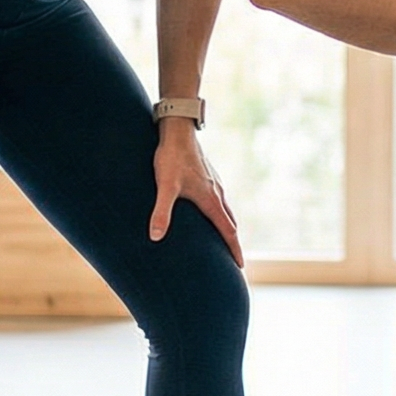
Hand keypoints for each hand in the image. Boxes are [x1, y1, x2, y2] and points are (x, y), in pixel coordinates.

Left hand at [151, 123, 243, 266]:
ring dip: (228, 226)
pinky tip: (211, 211)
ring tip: (224, 239)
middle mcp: (217, 193)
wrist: (178, 130)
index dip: (234, 250)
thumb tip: (155, 237)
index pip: (228, 231)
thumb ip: (161, 212)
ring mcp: (215, 183)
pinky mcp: (208, 176)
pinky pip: (220, 200)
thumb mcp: (165, 186)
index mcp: (211, 199)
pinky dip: (221, 212)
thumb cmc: (172, 158)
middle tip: (234, 260)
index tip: (241, 266)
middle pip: (231, 223)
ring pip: (226, 210)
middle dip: (233, 242)